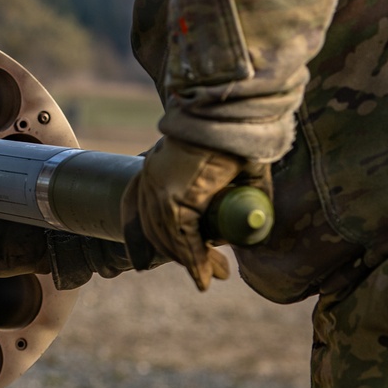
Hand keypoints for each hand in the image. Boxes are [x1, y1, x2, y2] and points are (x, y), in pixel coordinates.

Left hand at [122, 136, 268, 291]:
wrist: (234, 111)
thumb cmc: (236, 130)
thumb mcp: (228, 165)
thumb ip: (236, 192)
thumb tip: (251, 220)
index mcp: (156, 166)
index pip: (135, 207)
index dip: (143, 236)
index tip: (153, 258)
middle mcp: (151, 178)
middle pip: (157, 229)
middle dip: (181, 254)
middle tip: (208, 272)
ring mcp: (159, 188)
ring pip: (170, 238)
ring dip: (193, 261)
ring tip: (217, 275)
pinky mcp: (174, 197)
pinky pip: (183, 238)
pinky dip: (195, 260)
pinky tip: (205, 276)